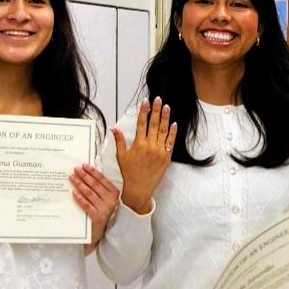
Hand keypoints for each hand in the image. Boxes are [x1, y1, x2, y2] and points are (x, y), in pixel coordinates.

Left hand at [70, 164, 119, 244]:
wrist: (102, 232)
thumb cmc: (103, 212)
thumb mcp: (106, 199)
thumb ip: (100, 188)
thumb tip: (88, 174)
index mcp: (114, 194)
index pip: (102, 180)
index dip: (93, 172)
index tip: (84, 166)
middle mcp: (111, 201)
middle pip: (95, 185)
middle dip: (84, 176)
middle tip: (75, 169)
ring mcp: (105, 209)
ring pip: (90, 194)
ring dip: (80, 184)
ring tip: (72, 178)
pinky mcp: (97, 217)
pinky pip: (87, 205)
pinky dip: (80, 198)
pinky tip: (74, 193)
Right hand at [112, 97, 176, 213]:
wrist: (139, 189)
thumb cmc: (129, 173)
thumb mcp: (121, 156)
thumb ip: (119, 140)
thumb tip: (114, 128)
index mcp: (138, 144)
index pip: (141, 123)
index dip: (143, 111)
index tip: (145, 102)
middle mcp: (150, 146)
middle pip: (153, 124)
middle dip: (155, 110)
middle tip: (158, 99)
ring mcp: (159, 151)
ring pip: (163, 131)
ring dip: (165, 118)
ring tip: (166, 107)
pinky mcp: (166, 157)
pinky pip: (170, 142)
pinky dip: (172, 132)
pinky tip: (174, 123)